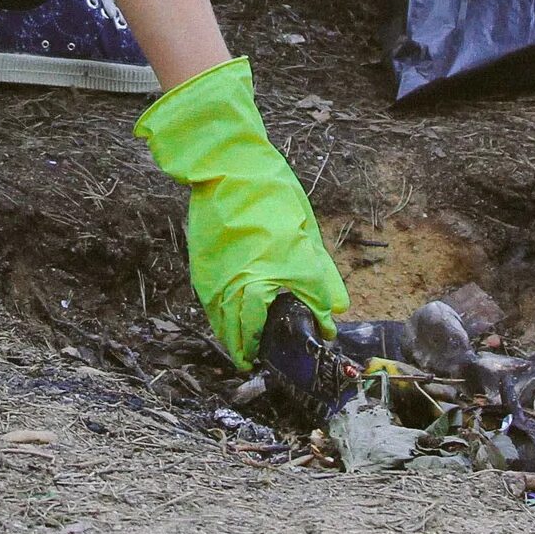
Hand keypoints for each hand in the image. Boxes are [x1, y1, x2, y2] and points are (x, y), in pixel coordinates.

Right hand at [135, 58, 349, 368]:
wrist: (227, 169)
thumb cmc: (272, 196)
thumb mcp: (307, 233)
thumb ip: (320, 277)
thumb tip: (333, 312)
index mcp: (273, 275)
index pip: (283, 327)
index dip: (296, 343)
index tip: (306, 352)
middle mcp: (243, 284)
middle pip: (248, 337)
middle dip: (259, 353)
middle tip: (271, 364)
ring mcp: (217, 281)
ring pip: (227, 329)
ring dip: (240, 344)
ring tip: (252, 355)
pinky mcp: (201, 273)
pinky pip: (213, 311)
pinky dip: (224, 325)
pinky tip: (234, 327)